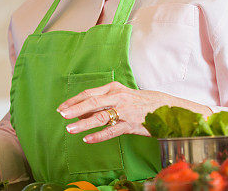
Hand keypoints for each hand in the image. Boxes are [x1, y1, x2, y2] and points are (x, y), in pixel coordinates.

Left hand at [57, 81, 211, 143]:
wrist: (166, 108)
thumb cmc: (140, 102)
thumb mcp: (121, 97)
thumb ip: (103, 102)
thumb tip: (81, 113)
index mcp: (114, 88)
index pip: (89, 93)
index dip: (74, 101)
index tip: (62, 108)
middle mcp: (118, 97)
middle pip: (92, 102)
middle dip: (74, 109)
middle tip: (61, 115)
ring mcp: (124, 111)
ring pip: (99, 117)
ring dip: (83, 124)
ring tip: (70, 129)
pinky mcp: (131, 124)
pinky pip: (112, 131)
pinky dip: (98, 136)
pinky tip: (88, 140)